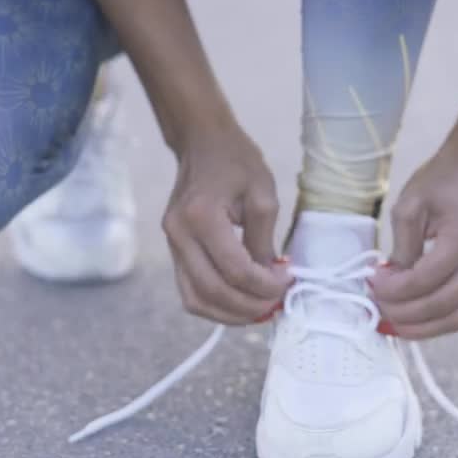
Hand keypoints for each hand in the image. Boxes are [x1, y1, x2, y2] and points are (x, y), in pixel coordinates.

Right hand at [163, 126, 291, 323]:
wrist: (202, 143)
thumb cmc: (236, 161)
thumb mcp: (263, 195)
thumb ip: (265, 241)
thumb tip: (270, 278)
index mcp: (201, 217)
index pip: (235, 269)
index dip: (264, 285)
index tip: (287, 281)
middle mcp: (179, 235)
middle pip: (212, 291)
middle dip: (248, 306)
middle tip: (276, 304)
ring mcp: (171, 245)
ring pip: (195, 299)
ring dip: (229, 314)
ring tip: (258, 310)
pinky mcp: (173, 251)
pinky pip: (190, 291)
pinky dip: (215, 305)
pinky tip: (240, 302)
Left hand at [370, 145, 457, 339]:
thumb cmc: (439, 182)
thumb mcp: (409, 205)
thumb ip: (402, 247)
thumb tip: (392, 284)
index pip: (428, 278)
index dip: (396, 290)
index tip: (373, 283)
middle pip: (444, 304)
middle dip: (405, 313)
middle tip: (378, 306)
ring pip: (457, 317)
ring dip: (421, 328)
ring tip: (391, 322)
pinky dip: (433, 322)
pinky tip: (409, 319)